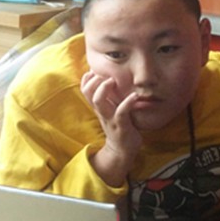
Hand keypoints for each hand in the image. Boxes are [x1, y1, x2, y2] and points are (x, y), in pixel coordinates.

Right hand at [80, 72, 142, 186]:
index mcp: (99, 107)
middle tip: (105, 74)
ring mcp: (110, 119)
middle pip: (88, 93)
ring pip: (99, 101)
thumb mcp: (111, 111)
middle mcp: (102, 112)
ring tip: (113, 80)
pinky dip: (127, 102)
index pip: (85, 90)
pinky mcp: (121, 126)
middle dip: (94, 80)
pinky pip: (121, 112)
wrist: (122, 150)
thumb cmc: (119, 126)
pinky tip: (135, 96)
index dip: (86, 79)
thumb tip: (112, 80)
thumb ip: (109, 98)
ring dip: (104, 88)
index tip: (94, 70)